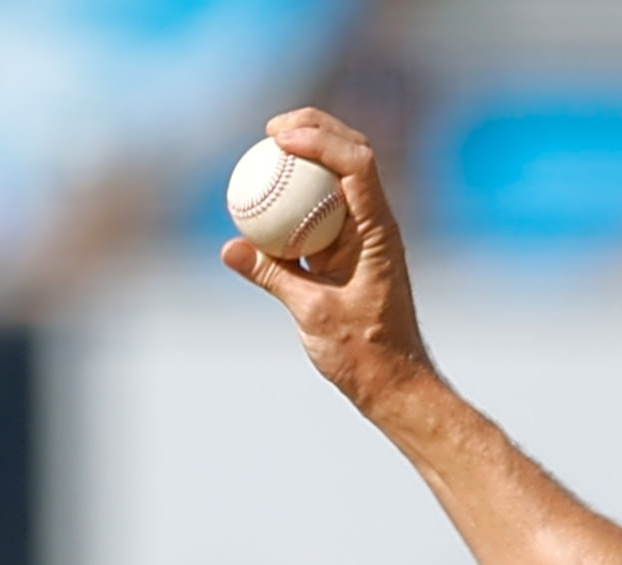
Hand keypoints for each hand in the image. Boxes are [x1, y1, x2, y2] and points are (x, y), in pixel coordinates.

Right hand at [220, 109, 434, 407]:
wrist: (392, 379)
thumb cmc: (365, 352)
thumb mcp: (313, 314)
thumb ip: (272, 276)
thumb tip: (229, 247)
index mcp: (378, 232)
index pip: (357, 165)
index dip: (320, 140)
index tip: (278, 139)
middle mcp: (375, 224)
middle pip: (352, 155)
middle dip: (315, 129)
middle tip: (270, 129)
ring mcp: (362, 234)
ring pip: (338, 176)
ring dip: (307, 154)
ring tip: (267, 146)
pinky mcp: (347, 249)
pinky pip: (320, 208)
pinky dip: (295, 194)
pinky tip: (264, 193)